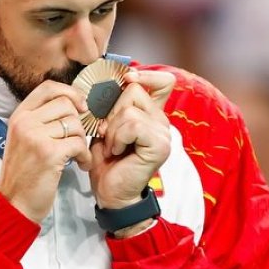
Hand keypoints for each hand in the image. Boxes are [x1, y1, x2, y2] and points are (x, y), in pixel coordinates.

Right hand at [0, 80, 89, 222]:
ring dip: (83, 141)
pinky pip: (79, 144)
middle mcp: (25, 122)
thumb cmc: (24, 174)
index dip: (70, 92)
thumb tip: (73, 104)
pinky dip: (85, 156)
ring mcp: (35, 136)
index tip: (82, 106)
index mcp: (19, 115)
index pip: (49, 87)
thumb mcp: (25, 139)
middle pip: (66, 104)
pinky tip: (80, 165)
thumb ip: (41, 120)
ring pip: (75, 124)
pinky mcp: (49, 153)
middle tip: (78, 140)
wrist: (14, 204)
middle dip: (79, 123)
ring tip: (79, 156)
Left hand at [88, 70, 175, 210]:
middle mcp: (161, 120)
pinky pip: (133, 125)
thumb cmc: (106, 161)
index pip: (163, 81)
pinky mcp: (160, 145)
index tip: (126, 80)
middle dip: (111, 110)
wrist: (110, 193)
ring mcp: (163, 133)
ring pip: (129, 109)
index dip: (145, 75)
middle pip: (134, 90)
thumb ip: (112, 105)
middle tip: (106, 133)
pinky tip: (117, 152)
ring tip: (112, 146)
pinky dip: (118, 137)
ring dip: (112, 129)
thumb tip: (109, 83)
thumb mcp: (105, 126)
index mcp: (151, 113)